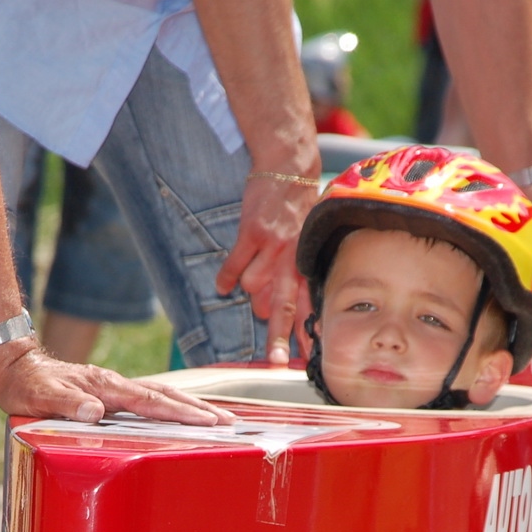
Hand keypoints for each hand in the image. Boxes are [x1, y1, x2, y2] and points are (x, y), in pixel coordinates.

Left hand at [0, 338, 233, 425]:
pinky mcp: (110, 392)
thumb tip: (96, 411)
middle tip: (231, 421)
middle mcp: (115, 386)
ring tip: (218, 417)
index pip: (152, 403)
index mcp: (106, 388)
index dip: (183, 413)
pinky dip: (171, 405)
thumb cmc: (26, 386)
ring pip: (161, 396)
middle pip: (167, 397)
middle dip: (200, 410)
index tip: (211, 422)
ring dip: (190, 407)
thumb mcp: (40, 397)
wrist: (14, 367)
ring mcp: (114, 388)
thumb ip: (68, 404)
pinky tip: (180, 414)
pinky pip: (148, 399)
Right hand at [216, 173, 316, 365]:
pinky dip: (226, 279)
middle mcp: (293, 261)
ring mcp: (273, 248)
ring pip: (252, 288)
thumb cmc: (298, 210)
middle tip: (273, 362)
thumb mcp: (305, 245)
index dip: (305, 337)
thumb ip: (293, 277)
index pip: (308, 308)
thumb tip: (269, 312)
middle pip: (283, 308)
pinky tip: (222, 287)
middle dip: (277, 338)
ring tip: (252, 275)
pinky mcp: (252, 234)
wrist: (289, 168)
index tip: (304, 363)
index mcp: (306, 266)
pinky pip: (234, 267)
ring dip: (248, 288)